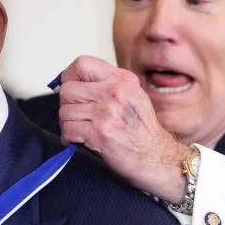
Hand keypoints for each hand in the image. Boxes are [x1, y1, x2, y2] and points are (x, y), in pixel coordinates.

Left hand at [58, 55, 190, 203]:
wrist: (158, 160)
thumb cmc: (144, 133)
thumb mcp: (133, 96)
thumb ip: (107, 86)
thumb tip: (74, 83)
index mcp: (122, 80)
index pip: (82, 64)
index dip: (69, 77)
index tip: (72, 91)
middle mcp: (115, 92)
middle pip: (68, 89)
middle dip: (67, 106)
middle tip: (77, 116)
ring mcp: (107, 112)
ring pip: (65, 111)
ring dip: (68, 124)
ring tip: (81, 131)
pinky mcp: (100, 134)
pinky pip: (68, 130)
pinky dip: (69, 138)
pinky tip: (81, 141)